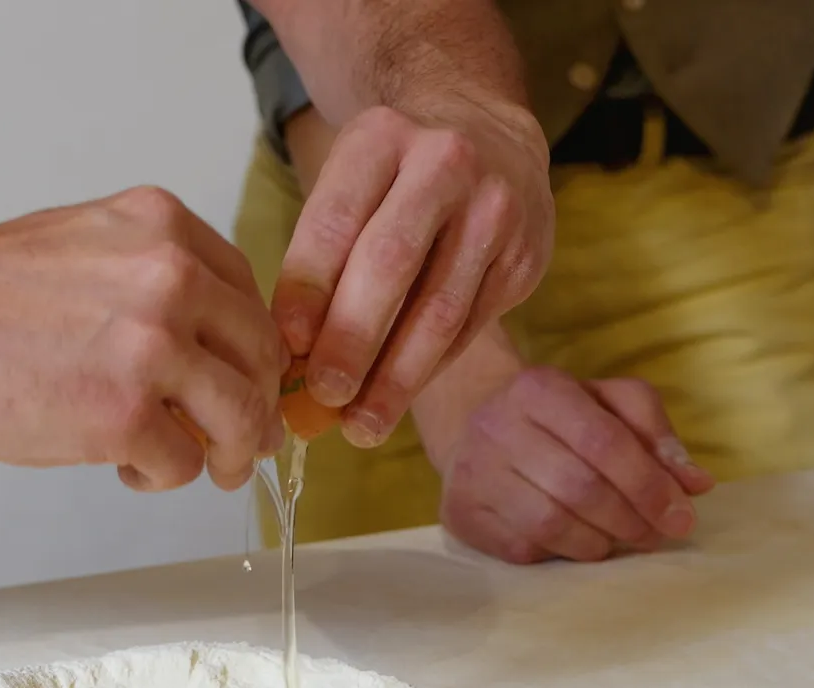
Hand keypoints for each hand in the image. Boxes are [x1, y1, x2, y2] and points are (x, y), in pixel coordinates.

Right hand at [0, 187, 285, 491]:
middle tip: (235, 443)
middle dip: (253, 409)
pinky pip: (183, 462)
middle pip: (260, 356)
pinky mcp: (126, 413)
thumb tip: (201, 349)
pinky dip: (161, 477)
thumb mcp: (80, 251)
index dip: (249, 353)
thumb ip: (148, 285)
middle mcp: (170, 275)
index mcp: (161, 228)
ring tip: (189, 463)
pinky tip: (124, 466)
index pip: (247, 296)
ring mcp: (153, 345)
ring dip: (225, 452)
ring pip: (242, 415)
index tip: (239, 384)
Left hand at [272, 100, 553, 448]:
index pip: (335, 221)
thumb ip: (322, 257)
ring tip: (360, 425)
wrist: (491, 136)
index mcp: (381, 138)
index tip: (288, 348)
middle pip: (391, 264)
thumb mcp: (350, 184)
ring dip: (396, 376)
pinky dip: (429, 367)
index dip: (309, 290)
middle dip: (352, 340)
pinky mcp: (525, 257)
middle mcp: (445, 164)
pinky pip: (470, 326)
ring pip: (440, 308)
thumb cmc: (397, 175)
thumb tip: (293, 354)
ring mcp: (496, 210)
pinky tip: (398, 396)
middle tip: (323, 396)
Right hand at [435, 367, 714, 563]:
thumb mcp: (610, 405)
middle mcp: (497, 424)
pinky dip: (560, 554)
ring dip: (598, 542)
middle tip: (656, 535)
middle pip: (580, 487)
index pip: (605, 441)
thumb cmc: (560, 419)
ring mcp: (472, 471)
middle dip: (630, 520)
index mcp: (539, 388)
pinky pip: (523, 548)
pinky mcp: (460, 513)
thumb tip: (696, 484)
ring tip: (618, 539)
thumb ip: (656, 435)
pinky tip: (577, 542)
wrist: (477, 429)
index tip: (682, 516)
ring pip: (550, 524)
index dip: (649, 485)